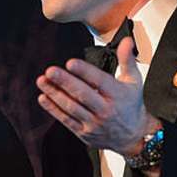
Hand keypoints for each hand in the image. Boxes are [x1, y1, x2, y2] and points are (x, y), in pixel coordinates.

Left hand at [36, 36, 158, 154]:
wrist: (133, 136)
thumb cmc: (131, 105)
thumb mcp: (134, 81)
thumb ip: (127, 59)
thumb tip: (126, 40)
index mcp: (117, 95)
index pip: (99, 81)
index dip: (84, 71)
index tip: (70, 63)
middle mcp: (105, 110)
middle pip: (82, 94)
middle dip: (64, 82)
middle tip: (50, 71)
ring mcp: (94, 123)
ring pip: (71, 107)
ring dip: (54, 94)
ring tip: (42, 81)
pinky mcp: (84, 132)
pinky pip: (66, 120)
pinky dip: (53, 109)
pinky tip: (43, 98)